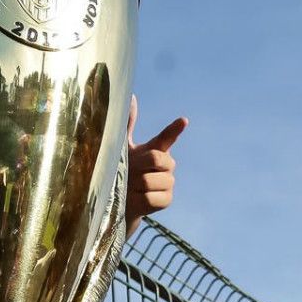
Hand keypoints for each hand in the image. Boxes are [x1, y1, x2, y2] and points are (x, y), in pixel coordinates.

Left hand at [124, 95, 185, 235]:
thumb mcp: (122, 150)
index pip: (167, 137)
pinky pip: (151, 197)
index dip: (175, 129)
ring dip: (134, 185)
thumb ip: (127, 125)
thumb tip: (131, 97)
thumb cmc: (121, 173)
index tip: (183, 120)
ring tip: (129, 188)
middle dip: (138, 165)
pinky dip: (138, 200)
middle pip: (155, 158)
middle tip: (127, 173)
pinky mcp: (167, 200)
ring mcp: (169, 182)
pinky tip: (135, 199)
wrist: (119, 203)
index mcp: (156, 150)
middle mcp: (167, 164)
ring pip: (150, 180)